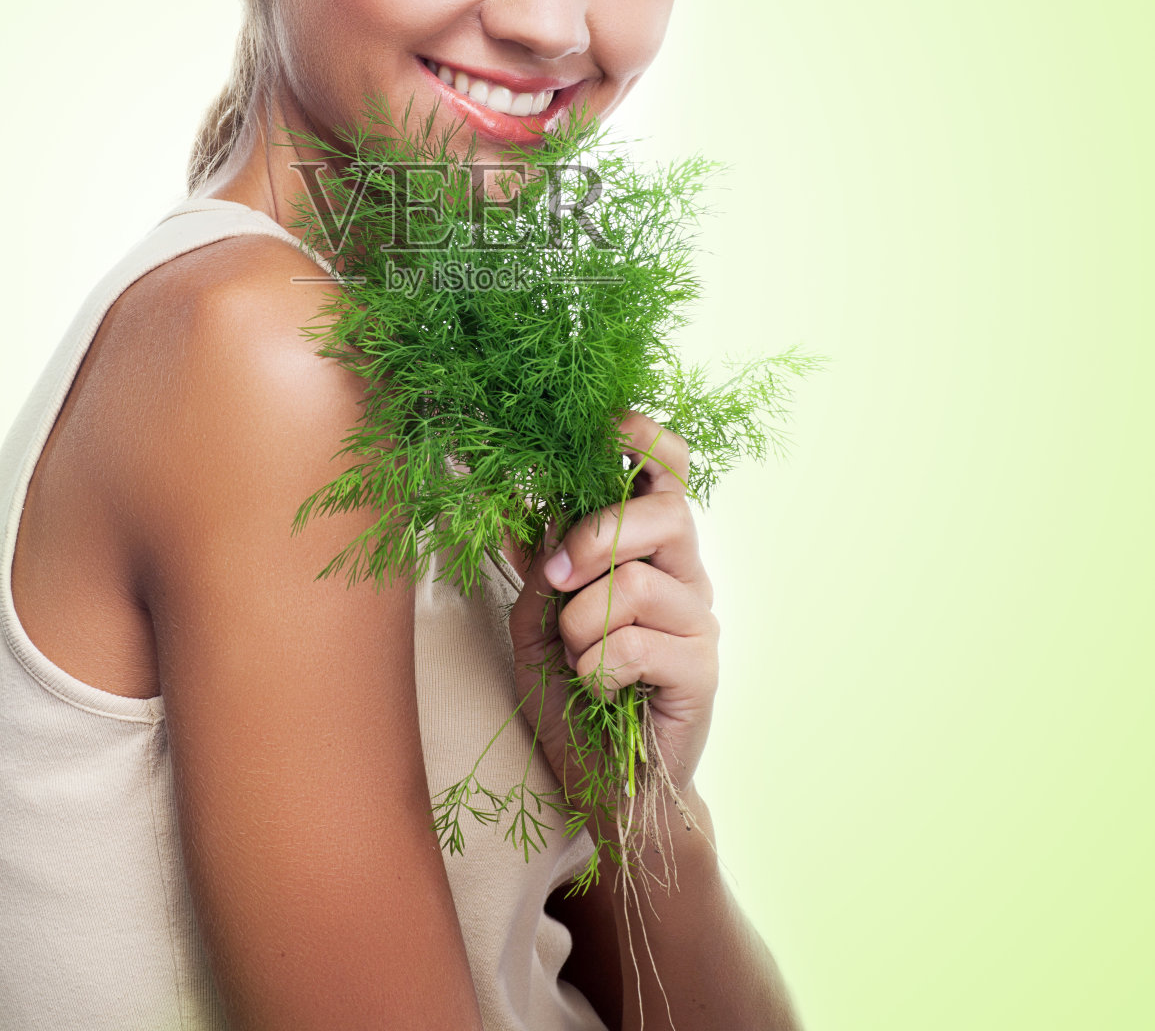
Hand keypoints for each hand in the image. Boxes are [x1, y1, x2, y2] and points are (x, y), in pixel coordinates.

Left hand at [506, 412, 718, 805]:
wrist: (602, 786)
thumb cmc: (571, 697)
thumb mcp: (534, 617)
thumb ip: (534, 559)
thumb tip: (507, 496)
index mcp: (650, 548)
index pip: (670, 469)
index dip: (646, 436)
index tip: (609, 422)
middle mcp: (685, 574)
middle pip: (663, 511)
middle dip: (596, 536)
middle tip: (556, 578)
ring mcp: (700, 621)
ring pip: (637, 583)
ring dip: (580, 623)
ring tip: (575, 656)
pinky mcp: (702, 670)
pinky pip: (636, 643)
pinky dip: (595, 667)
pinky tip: (597, 688)